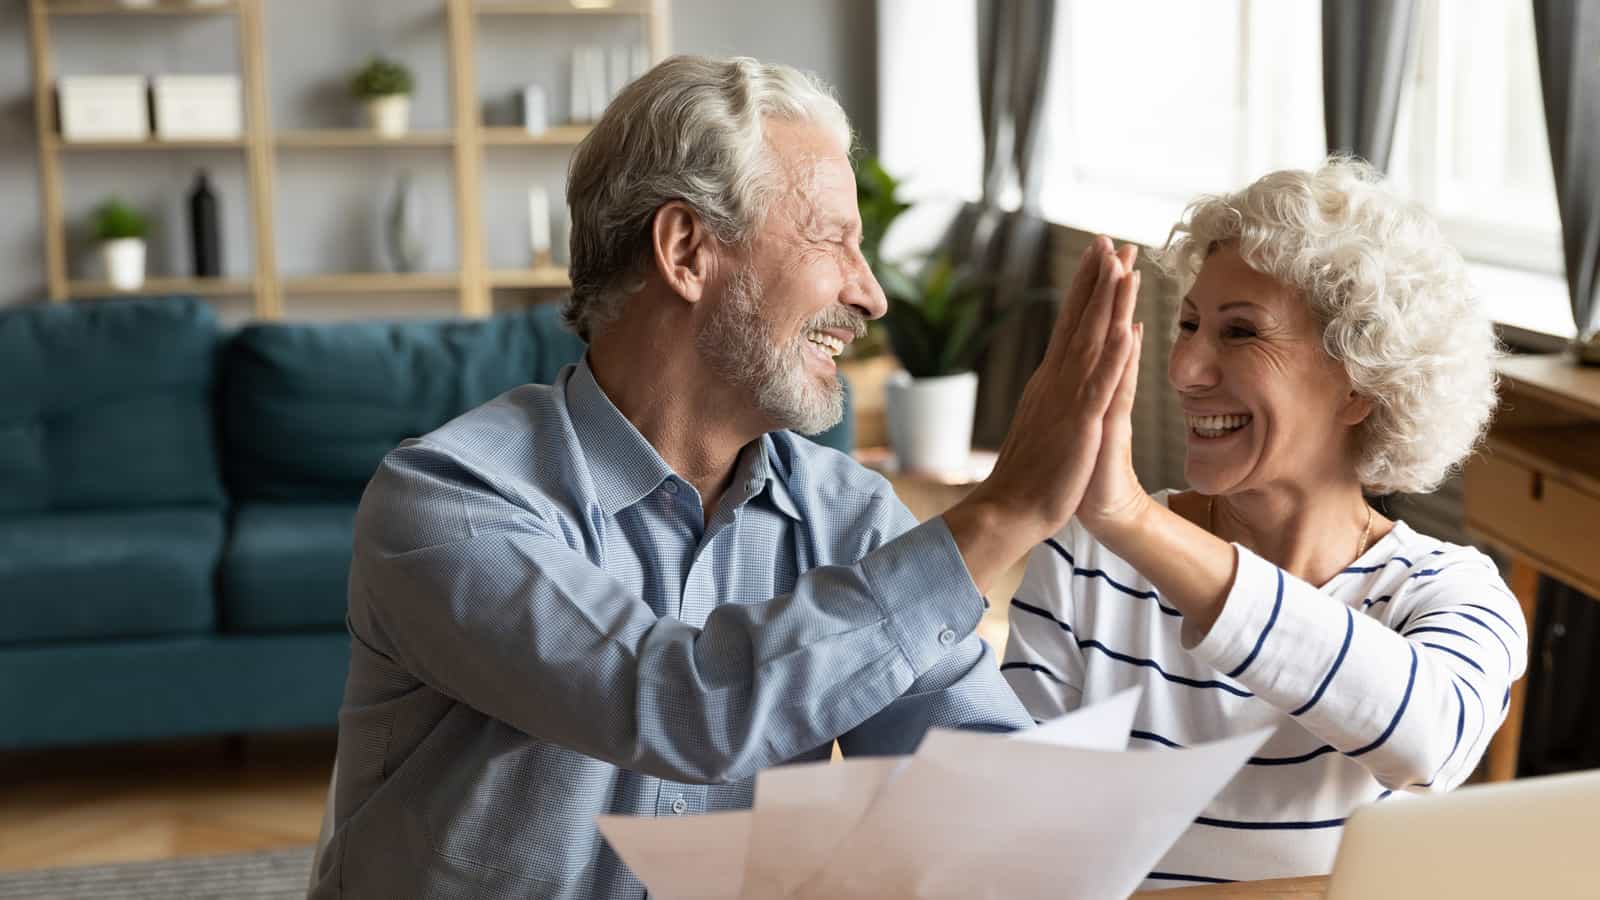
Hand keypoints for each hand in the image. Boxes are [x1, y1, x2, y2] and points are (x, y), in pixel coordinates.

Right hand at [962, 236, 1138, 542]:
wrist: (1010, 509)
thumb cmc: (1030, 474)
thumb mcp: (1045, 423)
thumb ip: (1054, 395)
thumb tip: (1059, 374)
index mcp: (1050, 380)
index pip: (1070, 323)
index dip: (1086, 287)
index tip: (1099, 255)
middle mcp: (1055, 380)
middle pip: (1079, 320)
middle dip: (1097, 278)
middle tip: (1110, 239)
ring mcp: (1067, 399)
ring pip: (1091, 341)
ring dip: (1108, 302)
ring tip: (1123, 267)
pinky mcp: (1080, 423)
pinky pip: (1100, 384)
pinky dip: (1113, 355)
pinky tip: (1126, 329)